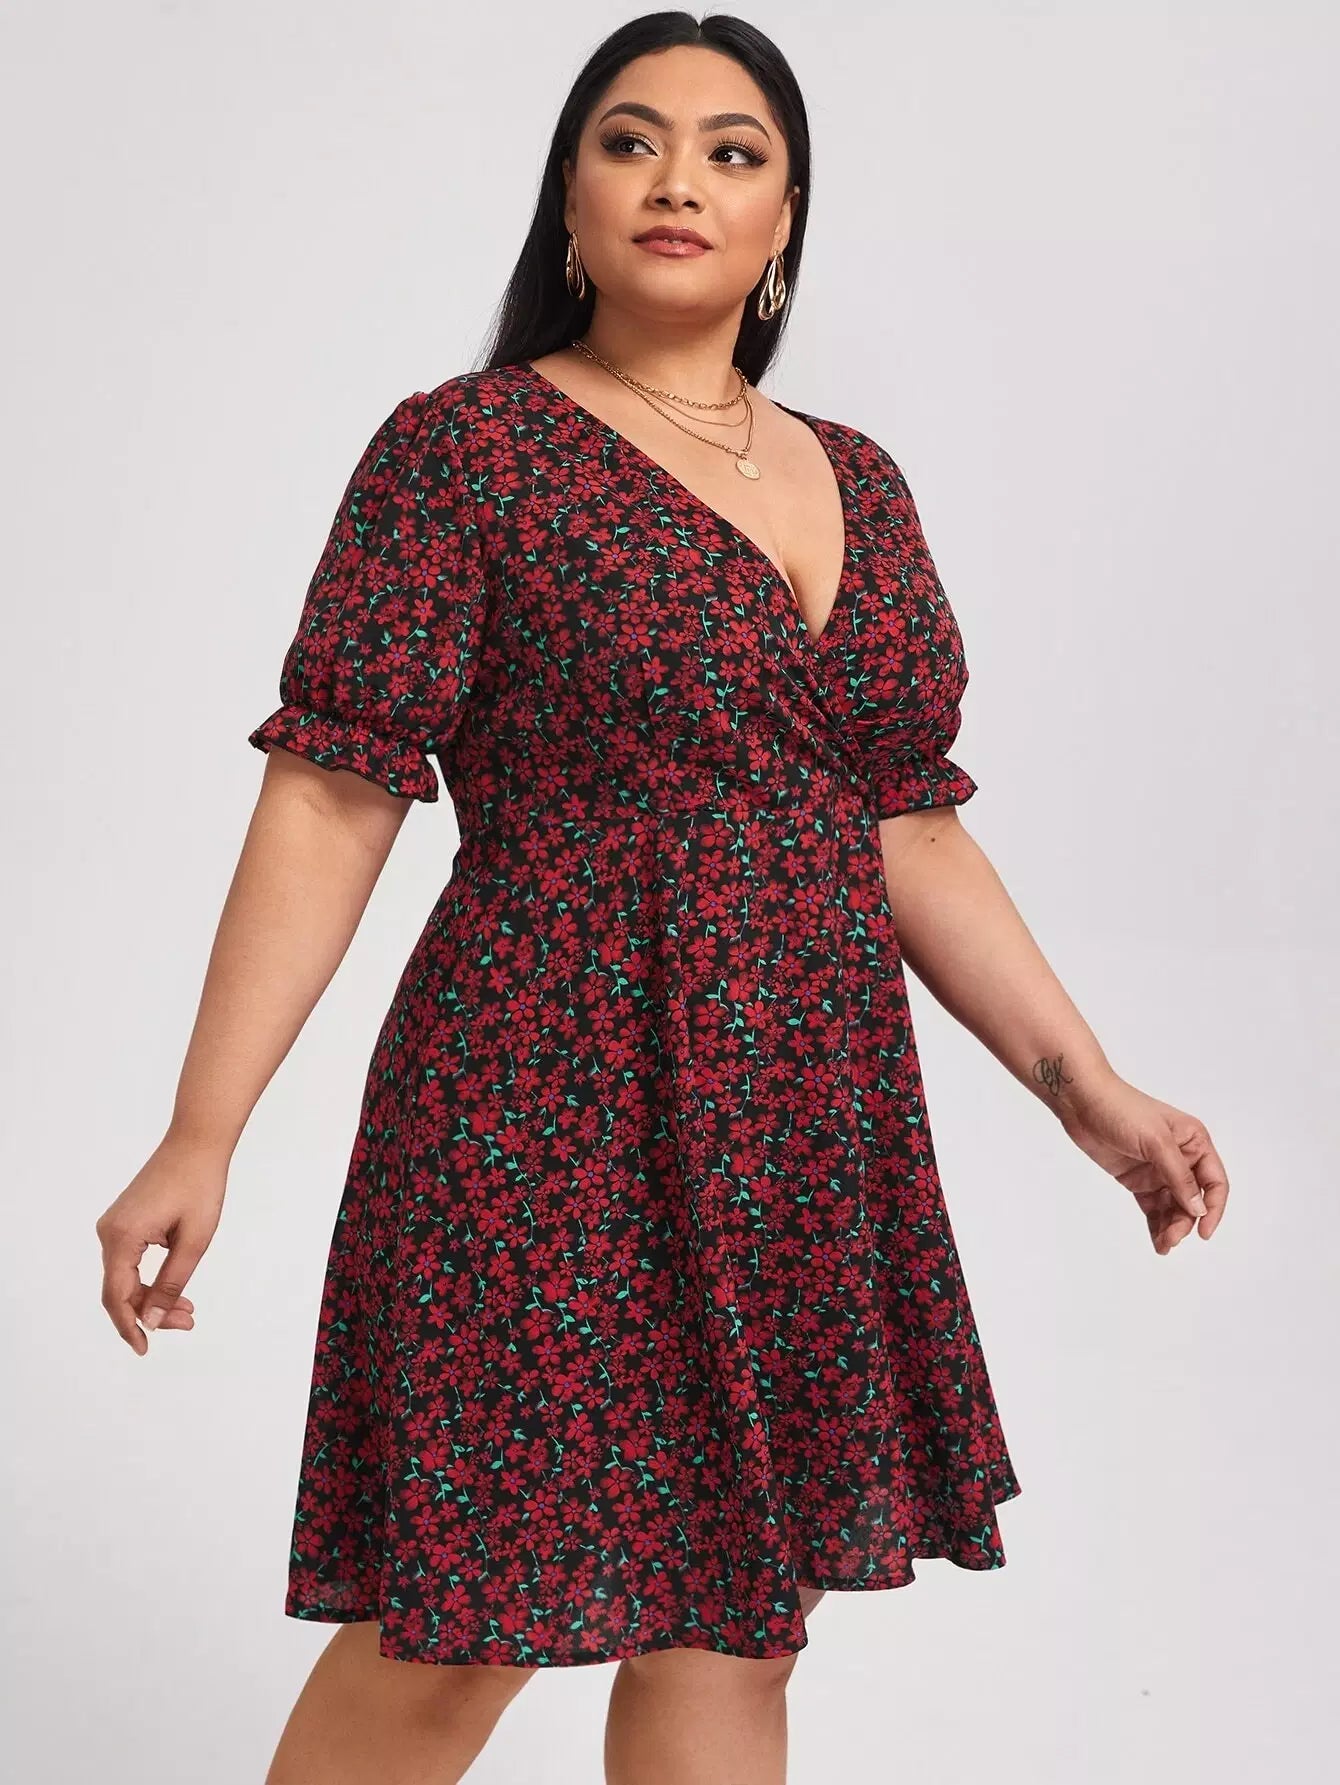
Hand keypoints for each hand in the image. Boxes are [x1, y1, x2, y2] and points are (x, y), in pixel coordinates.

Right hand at [95, 1133, 226, 1352]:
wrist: (197, 1142)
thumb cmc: (199, 1186)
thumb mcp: (193, 1242)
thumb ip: (171, 1284)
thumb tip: (152, 1321)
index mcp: (121, 1237)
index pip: (116, 1296)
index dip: (129, 1326)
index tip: (145, 1348)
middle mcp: (109, 1232)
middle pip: (120, 1289)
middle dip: (149, 1313)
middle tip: (187, 1323)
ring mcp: (114, 1225)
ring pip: (125, 1276)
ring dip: (152, 1296)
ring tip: (187, 1311)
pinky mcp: (125, 1220)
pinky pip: (130, 1260)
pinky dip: (150, 1277)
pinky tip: (175, 1288)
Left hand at [1055, 1074, 1228, 1253]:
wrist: (1082, 1102)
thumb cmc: (1122, 1109)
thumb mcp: (1156, 1142)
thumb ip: (1178, 1175)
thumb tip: (1198, 1208)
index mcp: (1194, 1141)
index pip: (1214, 1182)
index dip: (1213, 1208)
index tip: (1204, 1232)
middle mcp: (1181, 1157)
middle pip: (1193, 1199)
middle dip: (1185, 1221)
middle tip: (1171, 1239)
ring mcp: (1158, 1169)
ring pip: (1173, 1207)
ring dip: (1171, 1227)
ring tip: (1163, 1245)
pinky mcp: (1137, 1179)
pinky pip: (1153, 1207)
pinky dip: (1156, 1224)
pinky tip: (1157, 1241)